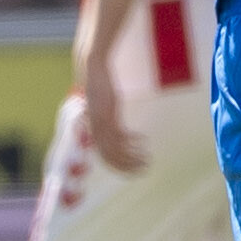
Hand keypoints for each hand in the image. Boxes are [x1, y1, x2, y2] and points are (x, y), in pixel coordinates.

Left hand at [79, 53, 146, 173]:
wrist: (93, 71)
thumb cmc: (97, 87)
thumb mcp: (103, 108)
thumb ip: (108, 121)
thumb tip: (116, 129)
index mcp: (94, 132)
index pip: (106, 158)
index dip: (120, 167)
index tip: (134, 170)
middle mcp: (95, 131)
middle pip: (111, 158)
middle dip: (128, 166)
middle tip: (144, 169)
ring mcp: (100, 125)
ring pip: (116, 150)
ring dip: (133, 157)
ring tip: (147, 159)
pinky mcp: (107, 116)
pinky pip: (120, 135)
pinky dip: (133, 140)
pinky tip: (144, 139)